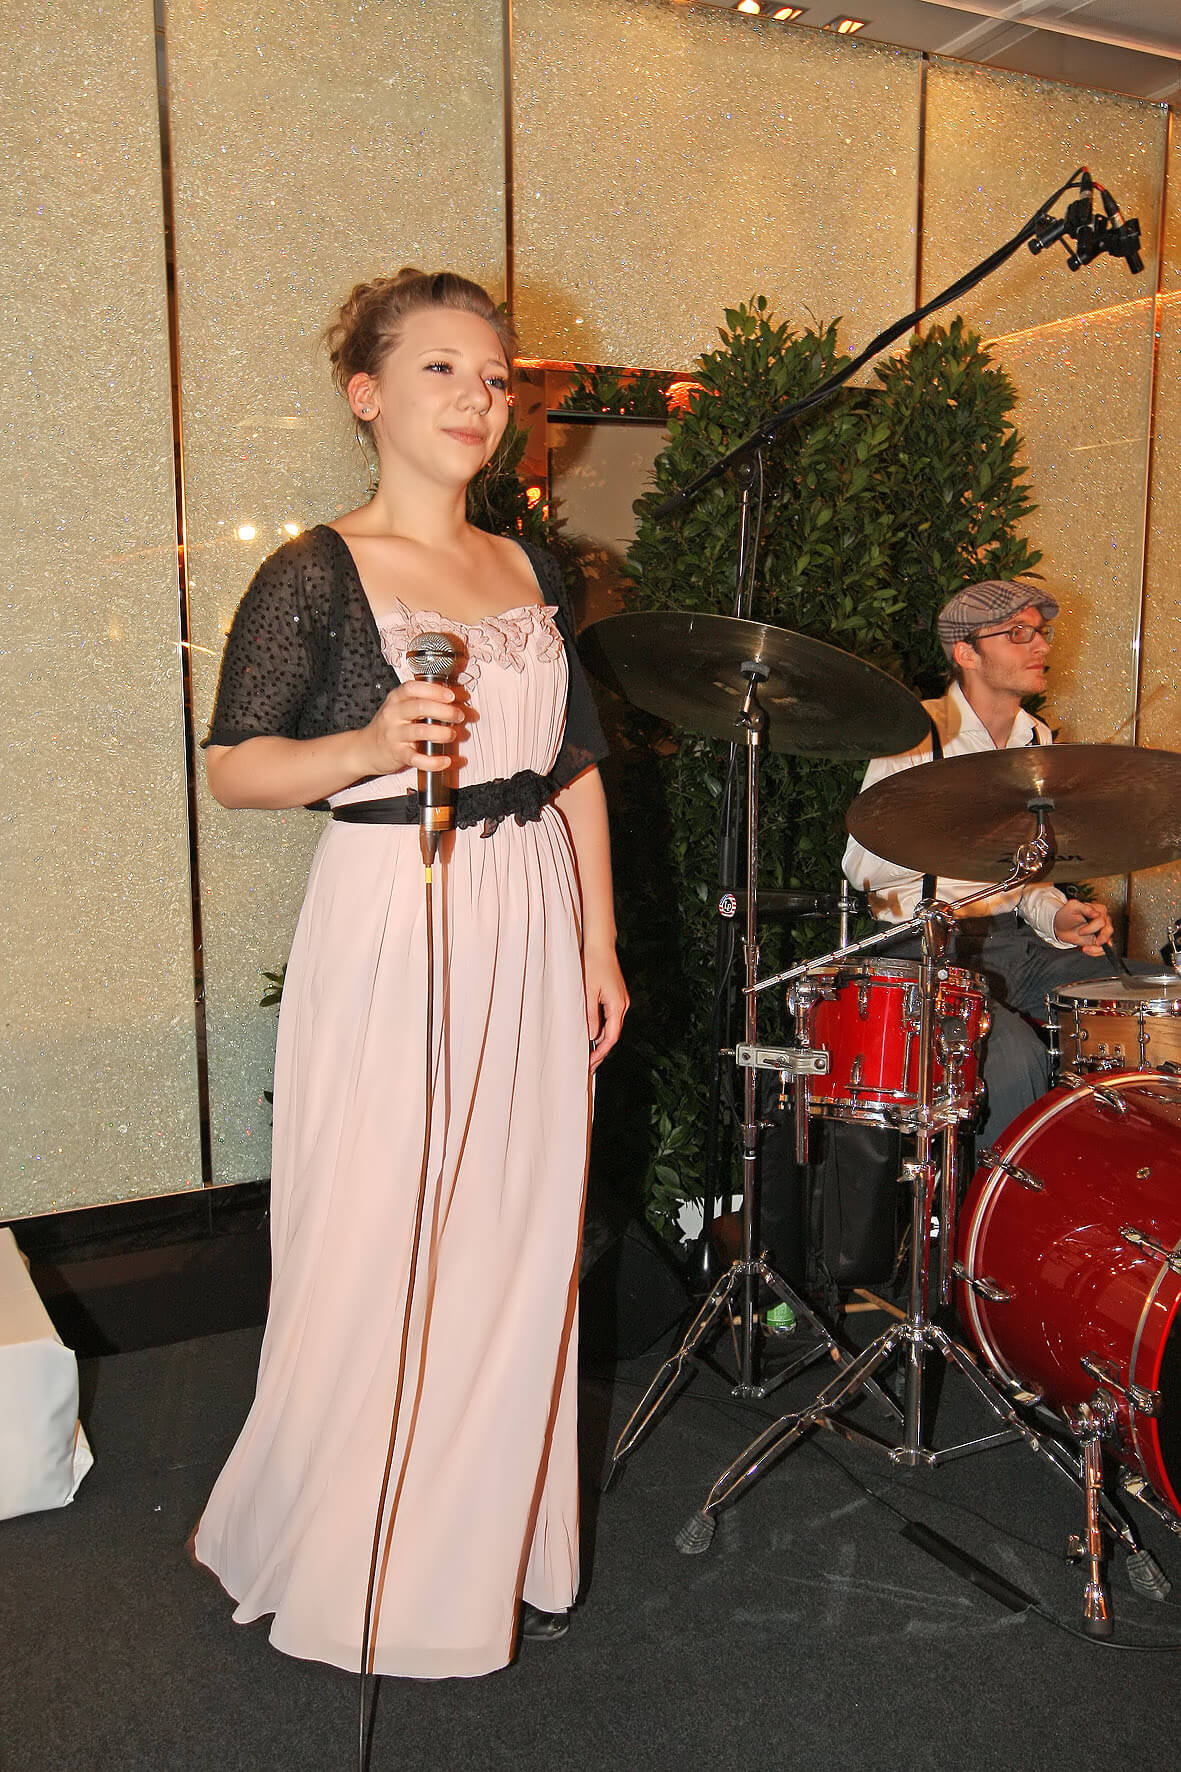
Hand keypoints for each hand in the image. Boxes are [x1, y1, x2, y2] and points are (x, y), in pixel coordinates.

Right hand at [361, 681, 464, 776]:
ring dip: (442, 733)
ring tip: (452, 734)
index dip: (434, 690)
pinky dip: (434, 761)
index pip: (414, 688)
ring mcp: (394, 734)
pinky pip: (417, 758)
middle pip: (420, 707)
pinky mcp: (397, 754)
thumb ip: (423, 701)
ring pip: (420, 731)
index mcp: (396, 699)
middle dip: (445, 711)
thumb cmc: (389, 727)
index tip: (451, 695)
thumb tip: (456, 697)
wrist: (365, 749)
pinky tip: (445, 761)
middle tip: (459, 715)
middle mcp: (393, 714)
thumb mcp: (400, 707)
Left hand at [584, 942, 628, 1072]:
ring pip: (611, 1027)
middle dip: (601, 1051)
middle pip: (613, 1035)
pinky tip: (591, 1034)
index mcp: (617, 1005)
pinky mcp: (616, 996)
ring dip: (600, 1041)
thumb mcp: (587, 993)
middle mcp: (622, 1005)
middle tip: (588, 1065)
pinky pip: (610, 1018)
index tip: (590, 1063)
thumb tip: (591, 1037)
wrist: (600, 946)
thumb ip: (590, 1016)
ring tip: (587, 1053)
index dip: (601, 1053)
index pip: (611, 1037)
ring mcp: (620, 1000)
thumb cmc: (593, 965)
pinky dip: (601, 1029)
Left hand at [1054, 898, 1113, 955]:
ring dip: (1097, 948)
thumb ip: (1085, 908)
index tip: (1080, 931)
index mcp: (1099, 910)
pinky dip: (1095, 952)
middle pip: (1108, 931)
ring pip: (1108, 941)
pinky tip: (1086, 950)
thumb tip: (1096, 913)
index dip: (1091, 928)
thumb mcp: (1072, 906)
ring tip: (1085, 948)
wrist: (1060, 926)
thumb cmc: (1067, 915)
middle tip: (1088, 941)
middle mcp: (1104, 920)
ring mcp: (1102, 932)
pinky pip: (1102, 949)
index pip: (1102, 921)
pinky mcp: (1098, 941)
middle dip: (1099, 938)